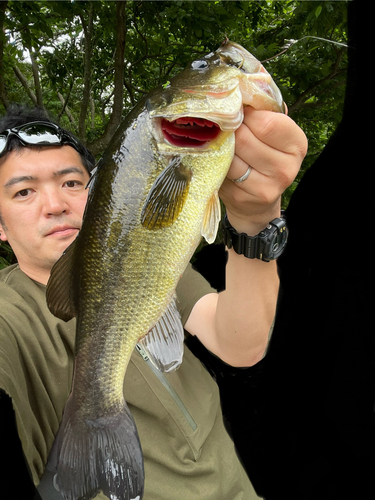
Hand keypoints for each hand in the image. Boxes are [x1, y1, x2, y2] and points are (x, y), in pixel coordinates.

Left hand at [219, 106, 307, 233]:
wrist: (257, 202)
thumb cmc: (262, 157)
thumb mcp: (271, 132)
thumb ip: (263, 110)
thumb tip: (243, 83)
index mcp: (297, 143)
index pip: (268, 122)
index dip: (246, 114)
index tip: (237, 111)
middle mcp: (286, 167)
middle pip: (246, 138)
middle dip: (230, 129)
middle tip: (222, 126)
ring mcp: (267, 187)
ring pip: (232, 156)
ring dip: (221, 146)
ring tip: (219, 142)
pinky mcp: (245, 198)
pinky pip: (223, 172)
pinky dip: (216, 163)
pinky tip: (218, 160)